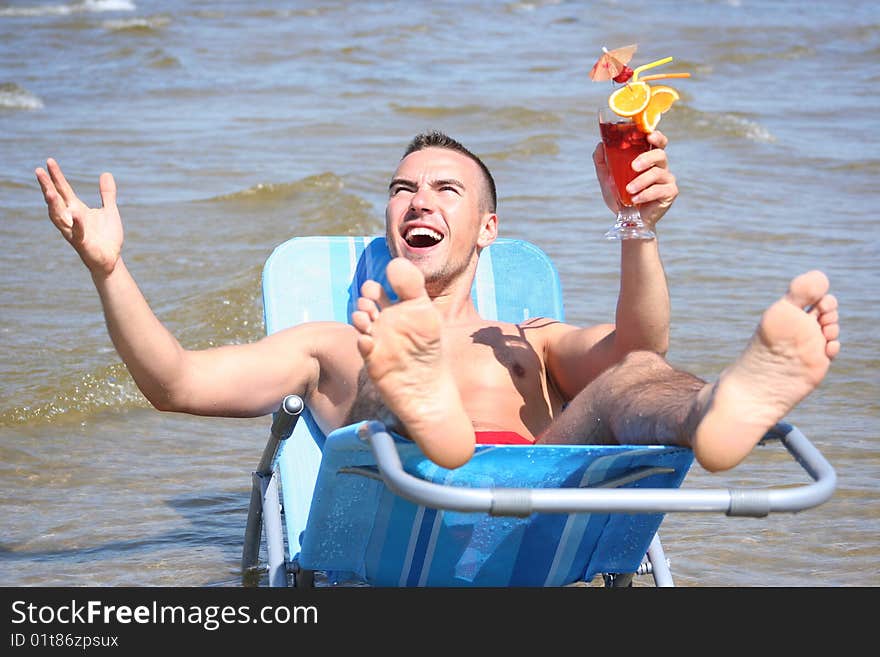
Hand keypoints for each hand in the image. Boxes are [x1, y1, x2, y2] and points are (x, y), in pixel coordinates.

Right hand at [35, 158, 122, 277]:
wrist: (111, 260)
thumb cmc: (107, 236)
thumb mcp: (109, 210)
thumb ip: (107, 193)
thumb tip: (106, 173)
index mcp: (76, 209)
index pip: (63, 190)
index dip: (56, 176)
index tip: (49, 161)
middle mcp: (71, 219)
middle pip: (55, 200)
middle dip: (47, 186)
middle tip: (38, 171)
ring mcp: (74, 231)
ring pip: (59, 217)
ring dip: (54, 205)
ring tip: (49, 191)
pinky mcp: (82, 244)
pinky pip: (77, 233)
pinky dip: (77, 223)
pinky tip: (77, 213)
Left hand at [593, 129, 678, 228]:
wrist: (627, 220)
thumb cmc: (620, 197)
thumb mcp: (607, 180)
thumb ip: (602, 163)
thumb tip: (600, 145)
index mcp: (648, 160)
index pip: (658, 142)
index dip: (657, 136)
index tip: (649, 135)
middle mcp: (660, 167)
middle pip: (660, 154)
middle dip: (647, 158)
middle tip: (633, 166)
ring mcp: (667, 179)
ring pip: (657, 173)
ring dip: (641, 181)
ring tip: (629, 190)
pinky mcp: (670, 193)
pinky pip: (660, 189)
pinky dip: (646, 194)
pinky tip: (635, 199)